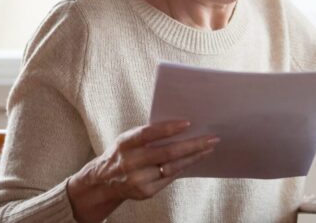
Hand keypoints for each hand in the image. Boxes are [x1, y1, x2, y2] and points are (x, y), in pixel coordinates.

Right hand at [67, 120, 218, 222]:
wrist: (103, 182)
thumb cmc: (123, 153)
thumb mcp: (127, 139)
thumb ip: (148, 134)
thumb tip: (181, 126)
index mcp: (125, 143)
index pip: (148, 134)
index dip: (168, 129)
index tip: (188, 123)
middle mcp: (130, 162)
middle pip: (167, 153)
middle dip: (193, 145)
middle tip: (212, 138)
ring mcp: (138, 179)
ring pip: (173, 167)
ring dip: (194, 157)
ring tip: (208, 148)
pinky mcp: (146, 192)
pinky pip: (170, 178)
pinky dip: (183, 167)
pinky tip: (194, 160)